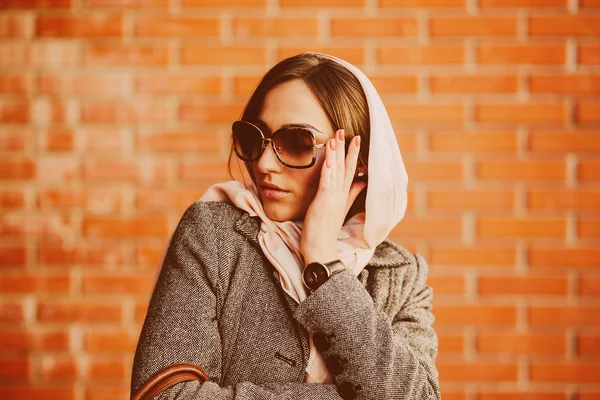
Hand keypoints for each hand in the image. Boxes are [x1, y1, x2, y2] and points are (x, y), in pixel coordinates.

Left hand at [300, 129, 366, 264]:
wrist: (321, 252)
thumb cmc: (325, 233)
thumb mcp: (339, 210)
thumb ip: (350, 195)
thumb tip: (361, 183)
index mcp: (343, 197)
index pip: (350, 172)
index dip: (352, 155)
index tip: (355, 139)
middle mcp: (340, 196)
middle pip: (345, 168)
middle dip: (347, 149)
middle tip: (348, 132)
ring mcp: (333, 199)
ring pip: (336, 172)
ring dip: (337, 154)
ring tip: (337, 137)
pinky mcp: (324, 203)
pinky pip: (327, 183)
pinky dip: (328, 170)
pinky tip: (329, 158)